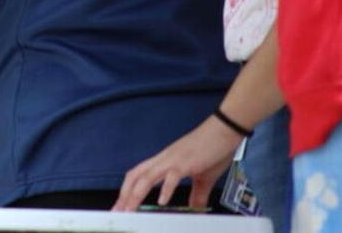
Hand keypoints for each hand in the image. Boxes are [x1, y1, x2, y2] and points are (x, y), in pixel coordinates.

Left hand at [112, 115, 241, 210]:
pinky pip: (172, 177)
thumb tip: (194, 210)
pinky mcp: (186, 162)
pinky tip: (162, 202)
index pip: (138, 175)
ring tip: (130, 209)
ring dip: (136, 194)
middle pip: (136, 176)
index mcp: (164, 162)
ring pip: (147, 176)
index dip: (127, 190)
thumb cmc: (212, 150)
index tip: (121, 205)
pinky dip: (165, 189)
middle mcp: (163, 160)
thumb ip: (196, 195)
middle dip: (125, 194)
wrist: (224, 131)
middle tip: (118, 211)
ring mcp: (173, 160)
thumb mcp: (202, 177)